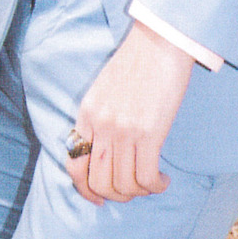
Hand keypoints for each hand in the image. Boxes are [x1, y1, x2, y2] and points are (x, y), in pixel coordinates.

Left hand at [67, 21, 193, 204]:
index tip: (99, 198)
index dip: (85, 190)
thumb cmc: (136, 62)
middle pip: (99, 182)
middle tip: (133, 190)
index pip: (74, 165)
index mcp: (87, 114)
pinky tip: (163, 180)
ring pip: (124, 185)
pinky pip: (146, 177)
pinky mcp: (149, 133)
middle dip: (117, 195)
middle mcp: (101, 125)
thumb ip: (99, 118)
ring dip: (139, 192)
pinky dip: (155, 186)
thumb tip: (104, 150)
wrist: (160, 41)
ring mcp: (123, 131)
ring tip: (151, 183)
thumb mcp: (104, 89)